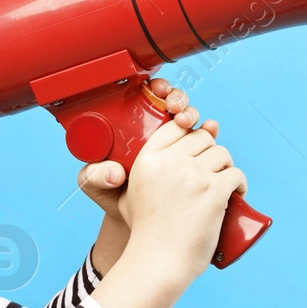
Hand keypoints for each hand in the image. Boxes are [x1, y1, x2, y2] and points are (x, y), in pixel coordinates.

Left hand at [78, 77, 215, 224]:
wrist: (140, 220)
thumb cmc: (115, 198)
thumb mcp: (98, 187)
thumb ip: (95, 177)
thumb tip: (114, 173)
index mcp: (131, 126)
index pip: (147, 96)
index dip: (157, 87)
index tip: (158, 91)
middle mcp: (157, 129)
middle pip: (173, 102)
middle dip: (178, 98)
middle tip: (175, 108)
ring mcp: (177, 141)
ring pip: (190, 116)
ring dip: (192, 113)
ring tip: (188, 122)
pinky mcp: (194, 155)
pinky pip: (205, 138)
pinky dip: (210, 130)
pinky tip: (211, 129)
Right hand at [117, 97, 245, 281]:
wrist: (158, 263)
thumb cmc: (146, 233)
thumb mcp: (131, 195)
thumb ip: (145, 170)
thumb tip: (173, 145)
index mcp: (147, 160)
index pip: (175, 127)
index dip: (190, 135)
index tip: (197, 151)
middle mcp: (169, 163)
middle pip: (202, 137)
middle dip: (211, 152)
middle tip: (213, 172)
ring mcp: (193, 176)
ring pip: (222, 153)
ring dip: (226, 167)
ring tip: (225, 184)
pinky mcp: (214, 191)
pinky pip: (236, 174)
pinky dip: (240, 185)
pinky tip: (237, 194)